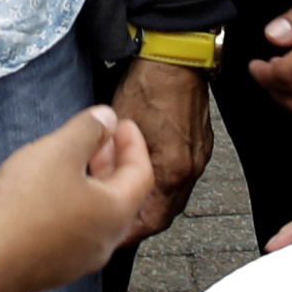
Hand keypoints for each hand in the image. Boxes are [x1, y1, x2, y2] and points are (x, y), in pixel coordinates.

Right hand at [0, 103, 149, 291]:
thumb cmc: (23, 207)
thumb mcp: (59, 151)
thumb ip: (89, 129)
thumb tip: (107, 119)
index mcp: (116, 212)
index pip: (142, 173)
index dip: (134, 143)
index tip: (122, 124)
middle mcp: (106, 241)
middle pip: (121, 196)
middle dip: (112, 162)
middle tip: (99, 139)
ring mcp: (80, 259)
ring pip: (96, 215)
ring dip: (91, 184)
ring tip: (70, 163)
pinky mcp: (54, 268)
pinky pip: (73, 232)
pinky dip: (72, 206)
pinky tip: (47, 194)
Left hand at [108, 59, 209, 240]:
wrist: (175, 55)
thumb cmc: (148, 84)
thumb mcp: (117, 131)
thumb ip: (108, 161)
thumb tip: (93, 179)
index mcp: (172, 170)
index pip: (152, 222)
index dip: (128, 234)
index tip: (110, 236)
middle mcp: (189, 168)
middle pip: (164, 214)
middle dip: (138, 222)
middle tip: (113, 224)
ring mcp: (197, 157)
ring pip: (171, 197)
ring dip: (149, 202)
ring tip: (123, 197)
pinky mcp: (198, 144)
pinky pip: (179, 176)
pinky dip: (160, 183)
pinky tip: (143, 174)